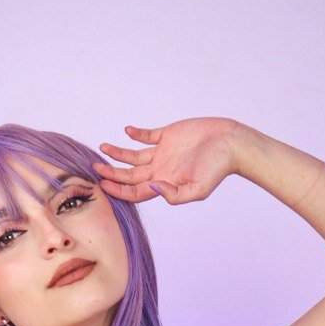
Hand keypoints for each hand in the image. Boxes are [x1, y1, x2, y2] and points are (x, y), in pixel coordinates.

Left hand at [92, 117, 239, 204]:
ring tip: (103, 148)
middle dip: (111, 173)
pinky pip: (147, 136)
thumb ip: (175, 194)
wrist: (230, 143)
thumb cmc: (217, 169)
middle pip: (129, 175)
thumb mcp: (198, 189)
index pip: (135, 192)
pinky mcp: (168, 135)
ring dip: (118, 153)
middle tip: (94, 168)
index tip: (103, 184)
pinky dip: (136, 133)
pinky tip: (127, 131)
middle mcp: (160, 170)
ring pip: (133, 156)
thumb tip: (153, 188)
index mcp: (165, 184)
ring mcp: (163, 152)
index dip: (118, 190)